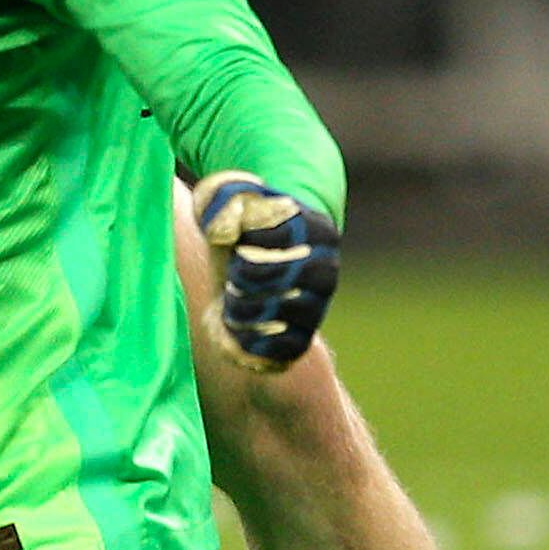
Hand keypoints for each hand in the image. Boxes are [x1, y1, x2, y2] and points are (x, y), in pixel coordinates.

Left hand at [191, 172, 339, 371]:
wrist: (249, 264)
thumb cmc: (239, 225)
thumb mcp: (226, 198)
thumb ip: (222, 201)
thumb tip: (226, 232)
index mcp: (318, 230)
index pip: (282, 235)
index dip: (248, 238)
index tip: (237, 240)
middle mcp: (326, 271)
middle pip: (282, 276)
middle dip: (245, 274)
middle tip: (232, 276)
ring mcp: (316, 309)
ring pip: (278, 315)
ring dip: (241, 308)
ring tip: (231, 300)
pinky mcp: (301, 341)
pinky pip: (277, 351)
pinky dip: (245, 341)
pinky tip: (232, 326)